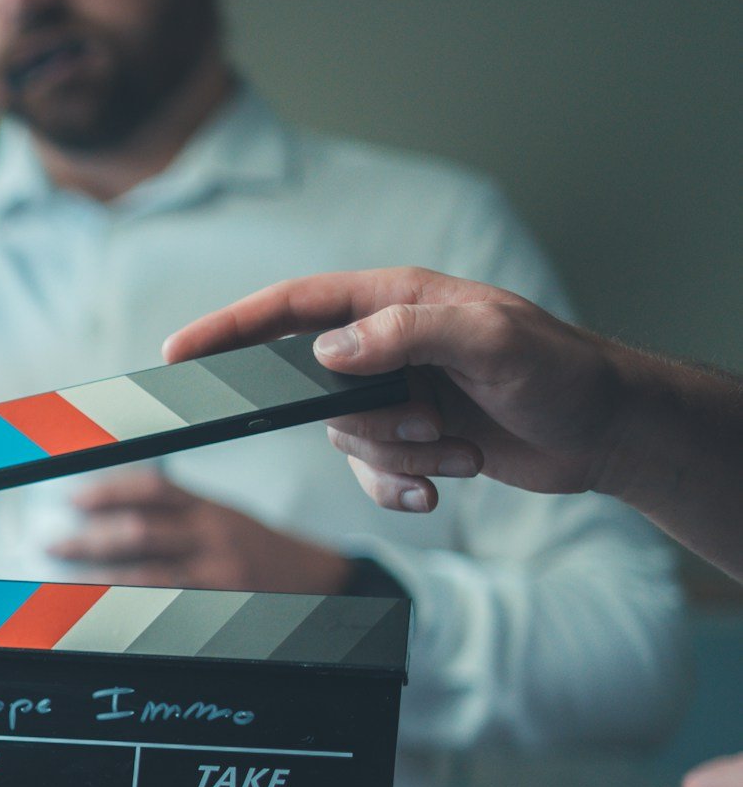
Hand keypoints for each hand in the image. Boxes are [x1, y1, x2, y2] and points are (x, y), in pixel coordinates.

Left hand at [46, 467, 351, 592]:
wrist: (316, 578)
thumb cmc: (259, 548)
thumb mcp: (223, 517)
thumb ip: (176, 513)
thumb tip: (114, 511)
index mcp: (208, 508)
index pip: (153, 488)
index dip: (109, 490)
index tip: (74, 498)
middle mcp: (211, 535)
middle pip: (142, 530)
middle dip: (92, 537)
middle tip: (55, 542)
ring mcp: (216, 572)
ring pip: (149, 573)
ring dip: (100, 575)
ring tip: (66, 577)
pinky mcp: (219, 603)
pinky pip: (169, 604)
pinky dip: (133, 604)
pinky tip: (106, 606)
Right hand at [162, 266, 637, 514]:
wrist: (605, 430)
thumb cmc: (560, 370)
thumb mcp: (490, 339)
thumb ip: (406, 333)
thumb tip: (328, 348)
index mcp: (395, 301)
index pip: (292, 306)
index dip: (230, 326)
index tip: (180, 351)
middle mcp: (386, 344)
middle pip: (313, 388)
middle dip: (367, 423)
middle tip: (429, 422)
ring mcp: (395, 392)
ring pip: (342, 438)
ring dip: (399, 455)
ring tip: (459, 447)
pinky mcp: (409, 437)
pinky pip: (369, 473)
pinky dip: (400, 485)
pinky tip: (443, 482)